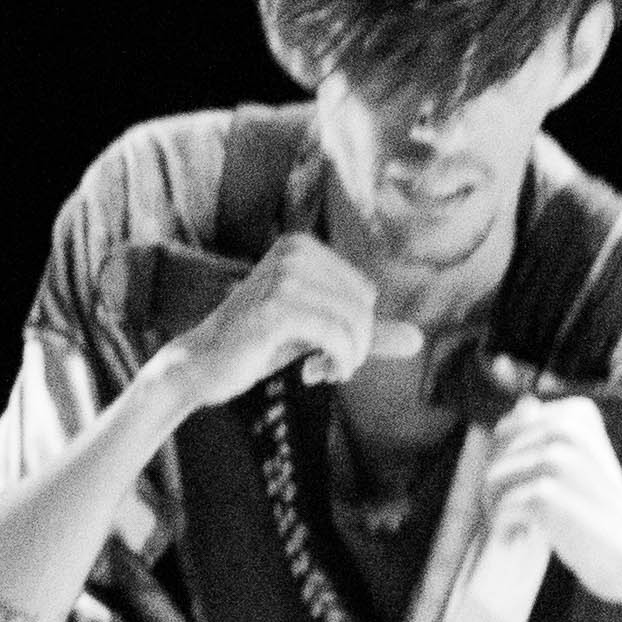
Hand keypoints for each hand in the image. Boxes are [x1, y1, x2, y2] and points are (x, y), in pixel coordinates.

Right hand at [173, 235, 420, 407]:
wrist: (202, 365)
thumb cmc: (258, 345)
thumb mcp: (317, 333)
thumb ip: (365, 334)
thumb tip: (419, 340)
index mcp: (301, 247)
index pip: (364, 292)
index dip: (356, 328)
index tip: (329, 349)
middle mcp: (292, 253)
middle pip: (363, 307)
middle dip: (354, 346)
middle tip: (328, 367)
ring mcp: (282, 278)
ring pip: (354, 324)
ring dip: (347, 359)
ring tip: (323, 371)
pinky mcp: (275, 309)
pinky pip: (337, 336)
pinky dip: (337, 362)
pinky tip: (312, 374)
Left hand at [474, 396, 621, 605]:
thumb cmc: (602, 509)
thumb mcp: (579, 461)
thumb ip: (550, 433)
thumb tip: (523, 404)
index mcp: (577, 414)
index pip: (507, 429)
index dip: (506, 462)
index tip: (526, 488)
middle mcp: (567, 430)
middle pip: (496, 454)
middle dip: (497, 486)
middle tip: (519, 514)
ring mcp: (556, 461)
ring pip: (493, 480)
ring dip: (497, 508)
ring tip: (520, 526)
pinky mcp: (545, 495)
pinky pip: (501, 507)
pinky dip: (505, 528)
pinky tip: (522, 539)